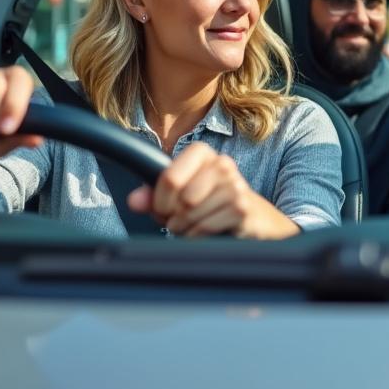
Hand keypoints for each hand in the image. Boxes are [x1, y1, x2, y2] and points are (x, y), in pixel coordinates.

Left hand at [127, 143, 299, 239]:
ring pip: (192, 214)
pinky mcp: (243, 207)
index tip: (164, 209)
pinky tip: (206, 233)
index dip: (160, 200)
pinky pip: (205, 227)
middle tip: (181, 220)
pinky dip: (198, 235)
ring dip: (186, 228)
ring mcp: (236, 185)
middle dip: (174, 217)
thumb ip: (153, 196)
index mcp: (202, 153)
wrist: (254, 219)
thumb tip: (133, 201)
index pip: (169, 177)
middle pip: (181, 199)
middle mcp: (222, 163)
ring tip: (194, 226)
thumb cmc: (210, 204)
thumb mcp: (179, 196)